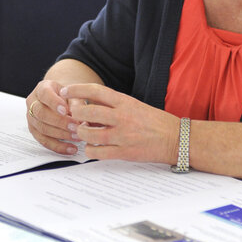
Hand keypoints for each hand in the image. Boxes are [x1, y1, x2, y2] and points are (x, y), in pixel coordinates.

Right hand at [26, 79, 81, 155]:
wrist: (61, 100)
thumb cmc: (68, 97)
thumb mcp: (74, 95)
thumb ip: (77, 104)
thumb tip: (82, 119)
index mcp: (42, 88)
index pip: (44, 94)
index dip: (54, 103)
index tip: (65, 110)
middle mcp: (33, 102)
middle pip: (41, 113)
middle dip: (59, 122)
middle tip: (75, 127)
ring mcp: (31, 117)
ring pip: (42, 128)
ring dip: (61, 135)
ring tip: (77, 137)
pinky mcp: (34, 131)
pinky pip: (44, 141)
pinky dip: (58, 146)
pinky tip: (71, 148)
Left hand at [60, 83, 179, 164]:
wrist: (176, 138)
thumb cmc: (155, 121)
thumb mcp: (135, 105)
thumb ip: (114, 105)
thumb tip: (90, 105)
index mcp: (125, 102)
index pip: (95, 91)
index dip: (77, 89)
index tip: (66, 91)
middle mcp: (122, 117)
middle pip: (87, 112)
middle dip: (76, 115)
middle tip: (74, 117)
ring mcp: (122, 135)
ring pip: (89, 134)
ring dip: (82, 134)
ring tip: (83, 133)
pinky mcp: (124, 152)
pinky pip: (98, 152)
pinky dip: (90, 150)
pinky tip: (92, 148)